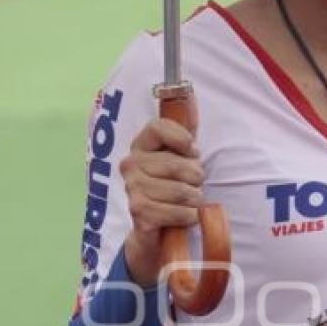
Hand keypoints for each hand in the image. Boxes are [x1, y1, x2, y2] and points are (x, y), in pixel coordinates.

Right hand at [120, 117, 204, 285]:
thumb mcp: (182, 158)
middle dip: (195, 178)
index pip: (158, 128)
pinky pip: (177, 212)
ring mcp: (132, 188)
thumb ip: (186, 130)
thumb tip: (190, 95)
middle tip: (193, 186)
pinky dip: (188, 217)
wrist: (157, 231)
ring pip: (181, 191)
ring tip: (189, 202)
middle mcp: (131, 164)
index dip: (182, 139)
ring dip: (194, 200)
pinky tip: (185, 217)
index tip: (193, 151)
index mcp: (140, 146)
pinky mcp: (139, 213)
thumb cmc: (172, 189)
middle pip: (177, 164)